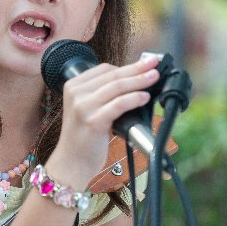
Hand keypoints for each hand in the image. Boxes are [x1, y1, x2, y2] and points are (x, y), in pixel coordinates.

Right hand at [45, 54, 160, 189]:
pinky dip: (134, 99)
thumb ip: (104, 94)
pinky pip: (118, 104)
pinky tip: (145, 97)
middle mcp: (76, 93)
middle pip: (113, 75)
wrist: (71, 162)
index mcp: (73, 86)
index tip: (144, 64)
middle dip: (137, 68)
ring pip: (117, 87)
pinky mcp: (93, 121)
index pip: (104, 69)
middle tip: (155, 63)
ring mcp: (83, 106)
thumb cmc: (84, 137)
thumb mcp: (88, 108)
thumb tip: (135, 81)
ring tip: (154, 77)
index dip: (127, 66)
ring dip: (139, 80)